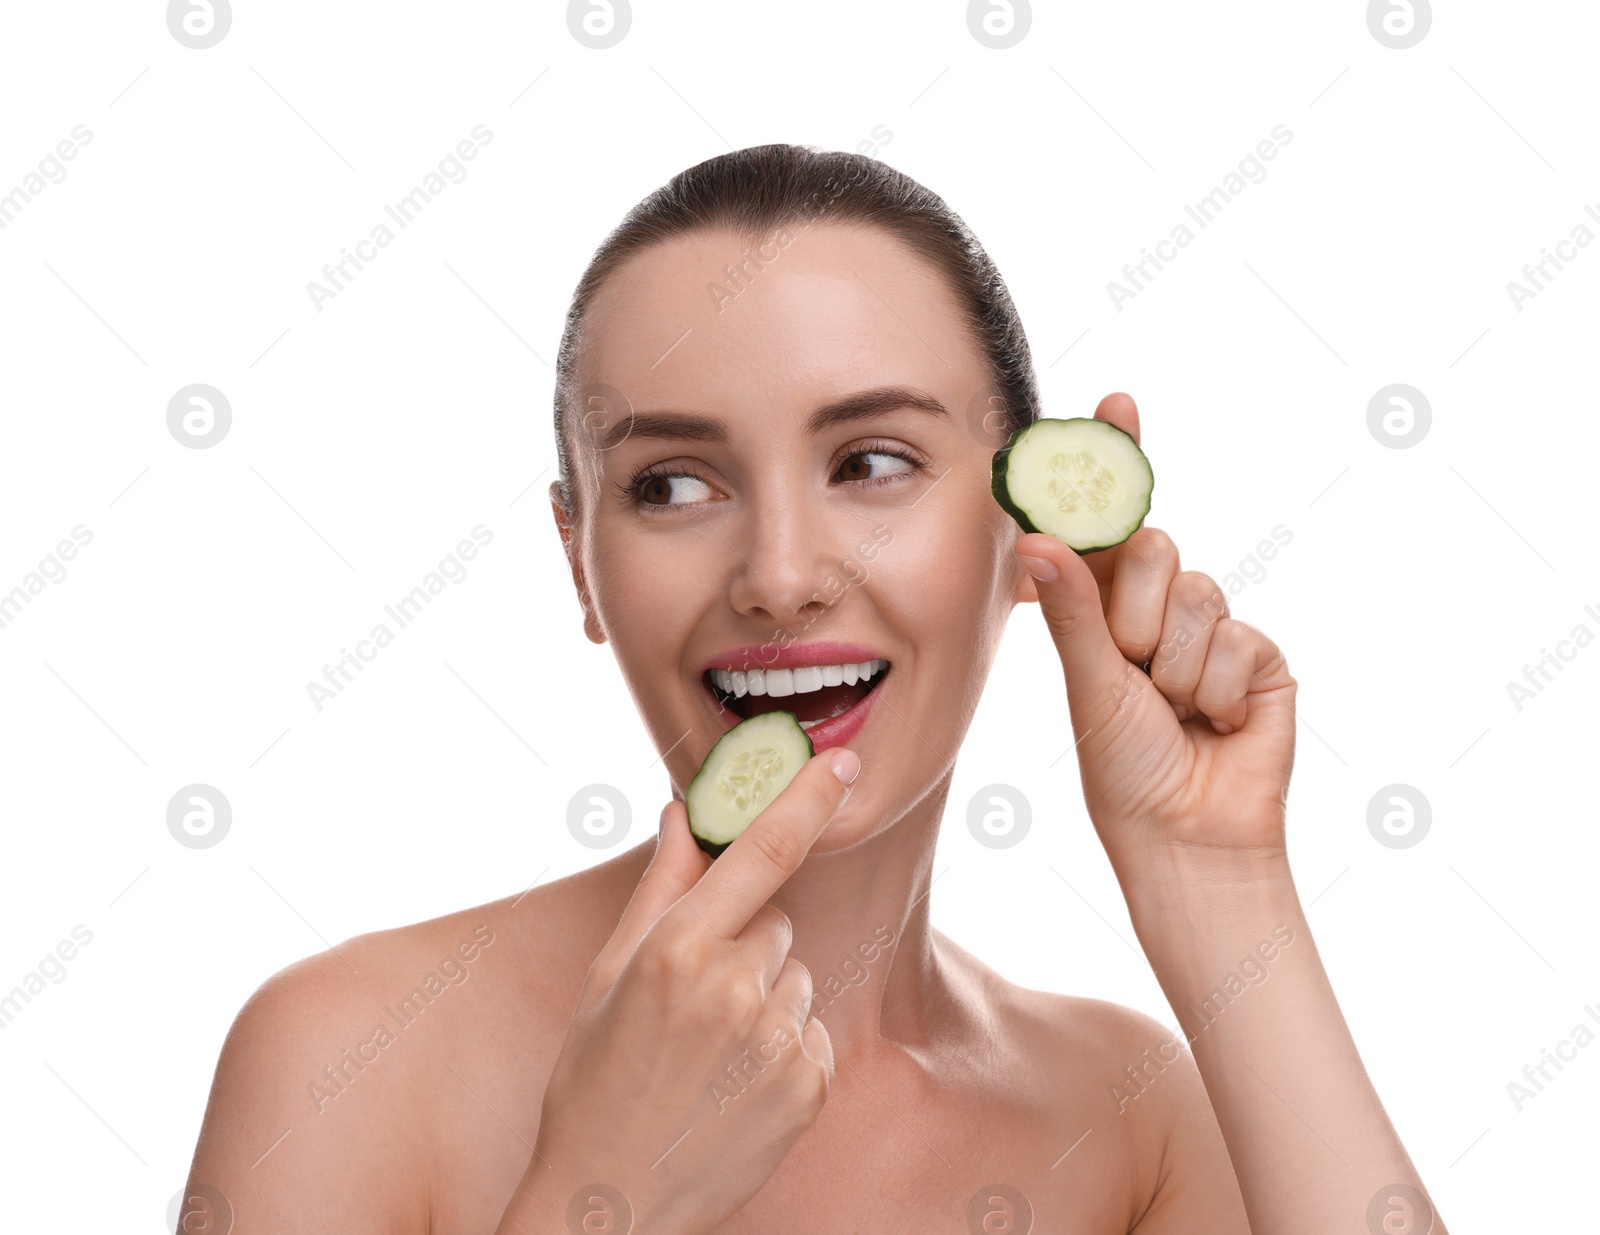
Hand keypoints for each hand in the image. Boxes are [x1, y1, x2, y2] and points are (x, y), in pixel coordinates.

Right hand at [522, 750, 858, 1234]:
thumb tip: (683, 811)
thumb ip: (661, 886)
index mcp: (679, 948)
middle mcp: (735, 987)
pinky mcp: (807, 1086)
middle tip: (692, 999)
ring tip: (709, 1051)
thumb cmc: (595, 1078)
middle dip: (744, 942)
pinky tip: (734, 1083)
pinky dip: (782, 1047)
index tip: (845, 761)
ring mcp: (776, 1040)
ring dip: (764, 997)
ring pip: (795, 977)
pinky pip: (809, 1031)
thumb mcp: (610, 974)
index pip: (763, 850)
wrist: (612, 1198)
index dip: (809, 797)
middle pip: (774, 922)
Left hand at [1013, 393, 1295, 874]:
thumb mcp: (1088, 684)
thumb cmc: (1123, 770)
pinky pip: (1239, 640)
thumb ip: (1073, 608)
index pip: (1108, 523)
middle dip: (1137, 616)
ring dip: (1176, 666)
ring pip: (1200, 594)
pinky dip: (1218, 691)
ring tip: (1174, 713)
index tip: (1116, 402)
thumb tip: (1035, 536)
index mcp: (1105, 609)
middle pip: (1156, 549)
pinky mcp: (1262, 657)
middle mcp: (1160, 610)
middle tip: (1133, 672)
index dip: (1114, 460)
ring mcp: (1214, 630)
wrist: (1188, 838)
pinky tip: (1217, 725)